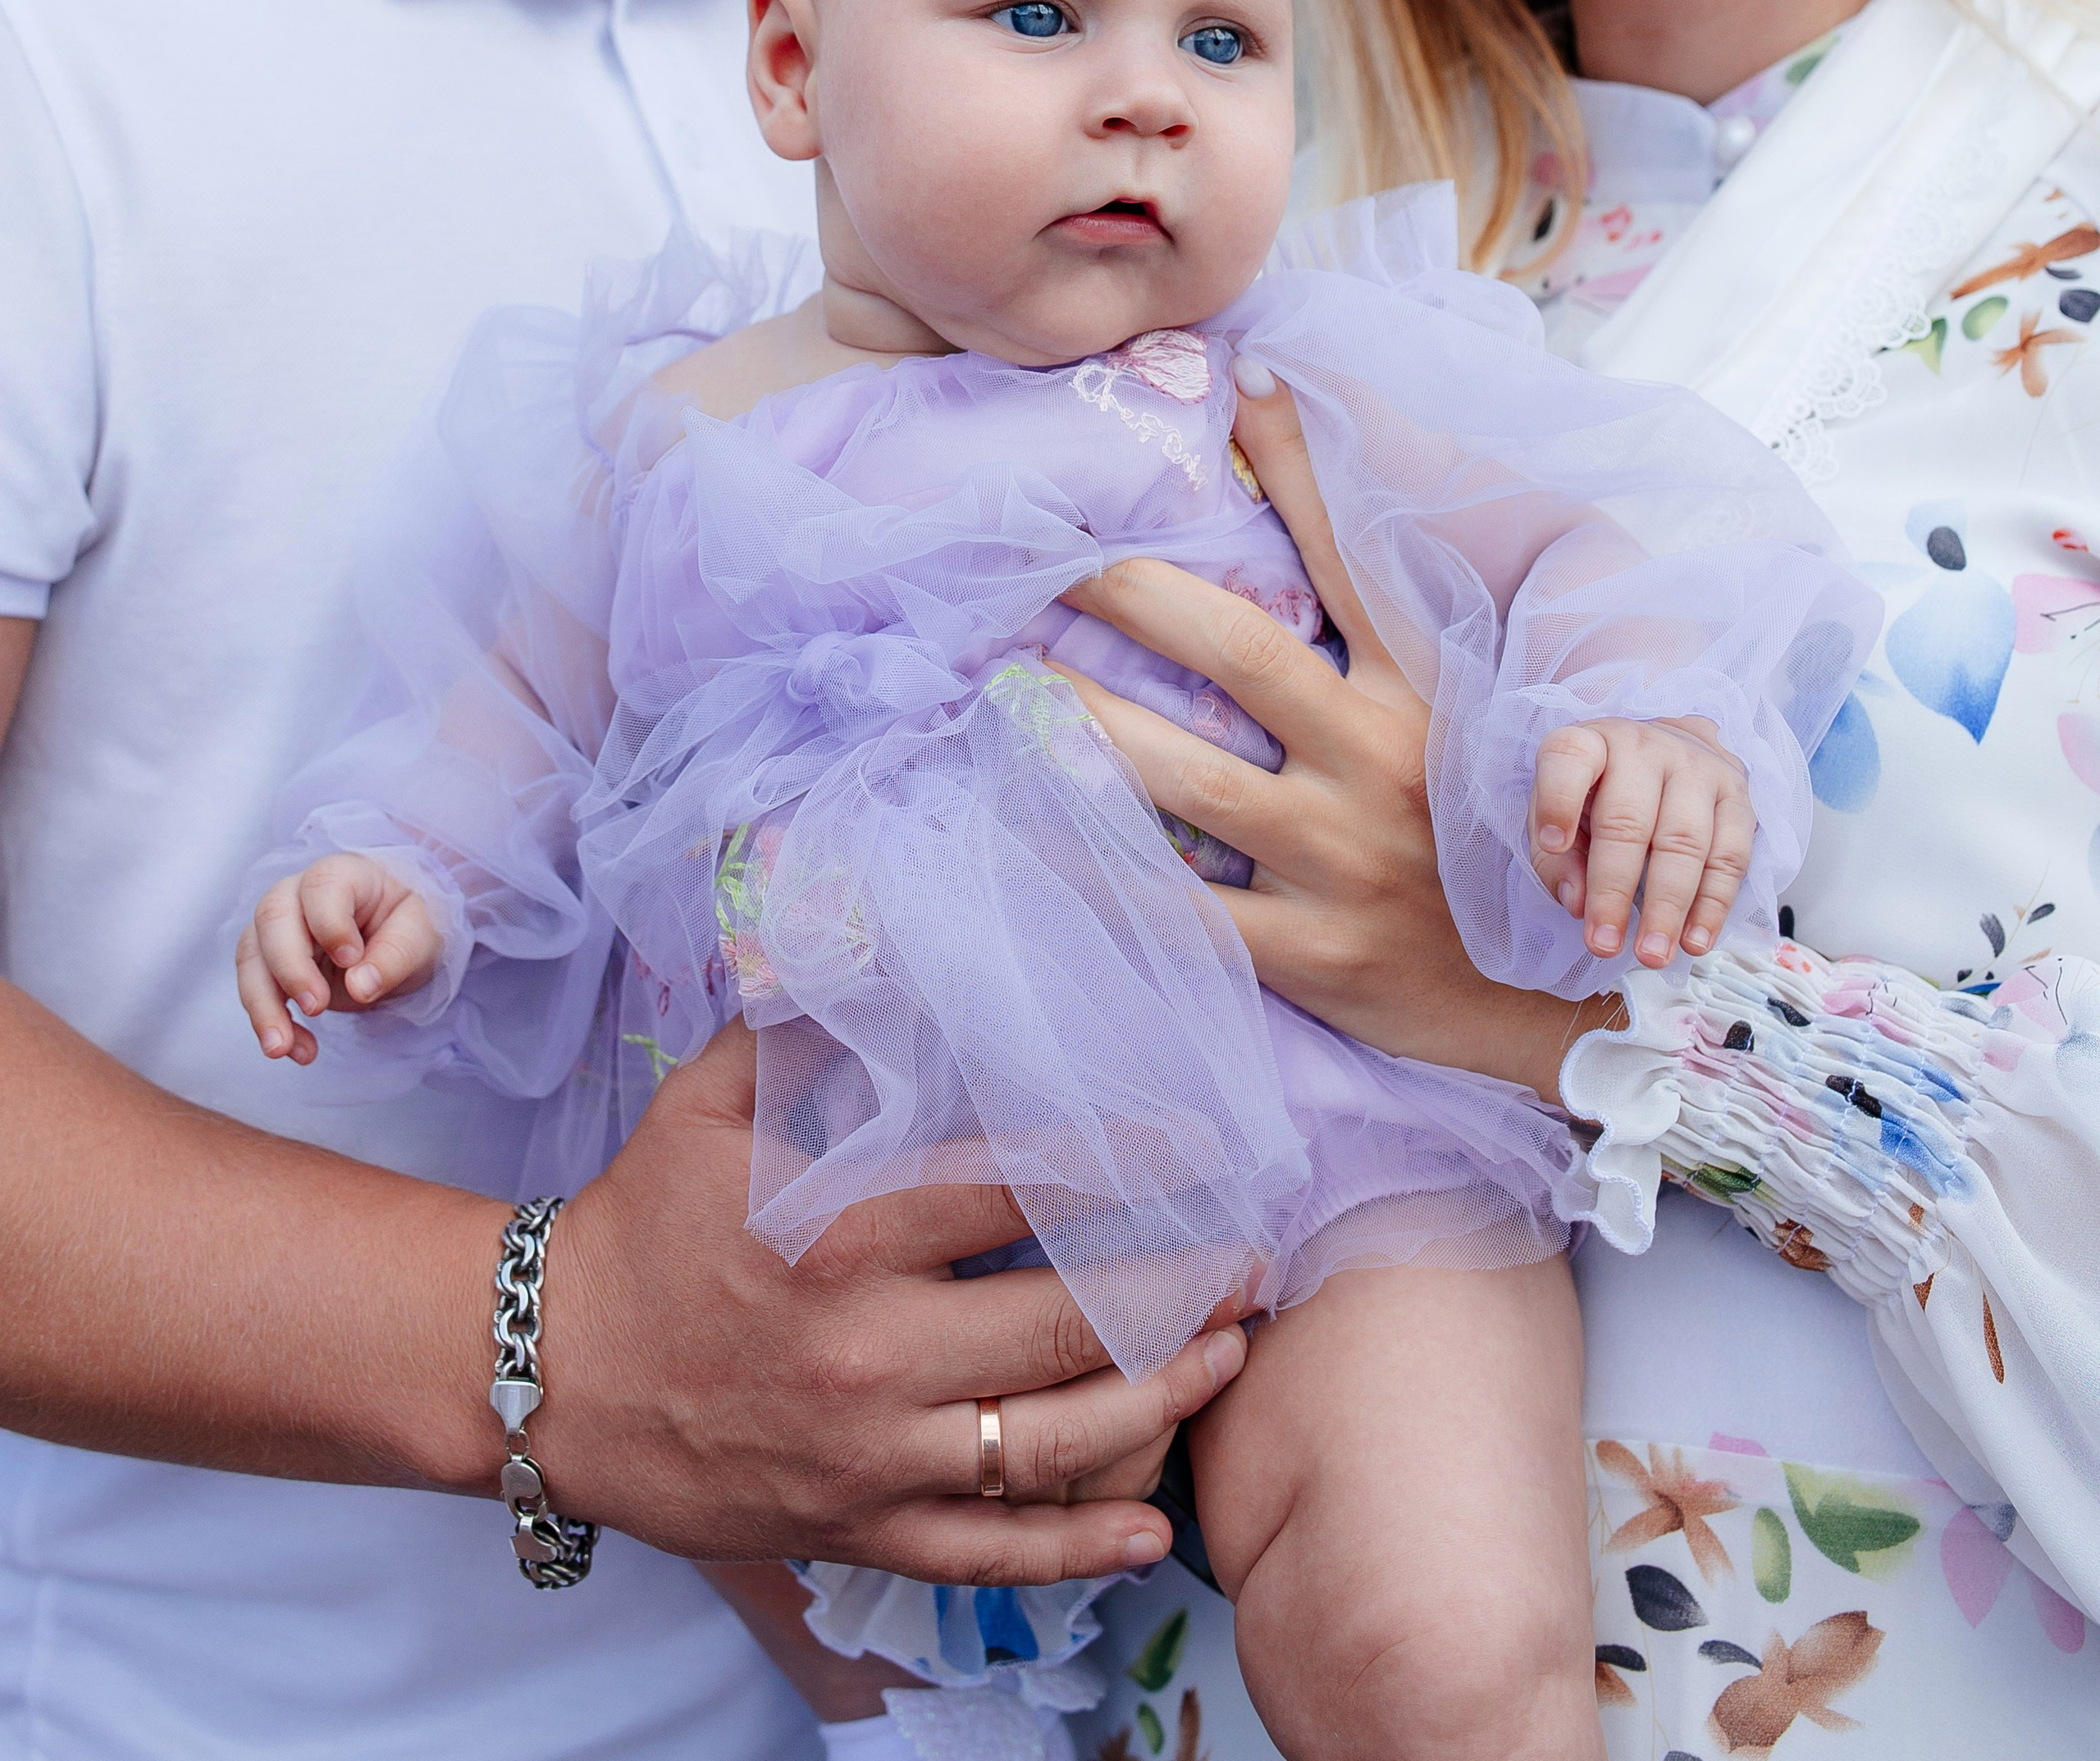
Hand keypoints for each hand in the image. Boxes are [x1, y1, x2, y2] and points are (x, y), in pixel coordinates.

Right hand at [237, 853, 444, 1061]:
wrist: (396, 942)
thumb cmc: (410, 925)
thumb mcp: (422, 936)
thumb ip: (395, 956)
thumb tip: (359, 986)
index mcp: (346, 874)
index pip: (321, 886)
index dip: (330, 923)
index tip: (351, 960)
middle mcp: (300, 893)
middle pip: (272, 917)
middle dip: (289, 967)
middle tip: (317, 1007)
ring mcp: (278, 926)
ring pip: (251, 956)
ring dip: (264, 1006)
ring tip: (283, 1049)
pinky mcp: (268, 961)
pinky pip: (254, 989)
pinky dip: (269, 1022)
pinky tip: (294, 1049)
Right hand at [534, 1022, 1244, 1577]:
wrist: (549, 1376)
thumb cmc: (645, 1220)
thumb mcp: (709, 1099)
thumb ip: (806, 1019)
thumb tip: (879, 928)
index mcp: (839, 1234)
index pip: (1020, 1190)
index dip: (1126, 1161)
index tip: (1200, 1140)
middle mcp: (867, 1352)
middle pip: (1065, 1325)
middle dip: (1177, 1289)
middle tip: (1250, 1256)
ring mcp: (868, 1454)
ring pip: (1051, 1445)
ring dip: (1161, 1403)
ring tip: (1229, 1355)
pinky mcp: (856, 1529)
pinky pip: (989, 1553)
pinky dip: (1079, 1546)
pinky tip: (1155, 1527)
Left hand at [1057, 382, 1620, 1107]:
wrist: (1553, 1004)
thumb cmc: (1476, 840)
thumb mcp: (1457, 722)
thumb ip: (1390, 630)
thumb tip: (1318, 518)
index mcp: (1425, 696)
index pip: (1355, 559)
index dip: (1302, 469)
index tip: (1240, 385)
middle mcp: (1381, 763)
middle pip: (1238, 652)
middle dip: (1132, 592)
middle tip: (1044, 553)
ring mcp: (1342, 862)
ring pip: (1186, 778)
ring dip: (1085, 725)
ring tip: (1009, 686)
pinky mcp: (1311, 954)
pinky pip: (1179, 911)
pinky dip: (1099, 871)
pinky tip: (1028, 834)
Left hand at [1531, 715, 1753, 967]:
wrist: (1670, 751)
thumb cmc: (1603, 792)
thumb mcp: (1560, 812)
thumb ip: (1555, 858)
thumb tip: (1578, 905)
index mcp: (1592, 742)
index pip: (1570, 757)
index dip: (1558, 800)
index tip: (1552, 844)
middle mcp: (1645, 748)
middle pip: (1629, 820)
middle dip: (1614, 889)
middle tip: (1603, 944)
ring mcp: (1698, 769)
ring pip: (1685, 842)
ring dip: (1668, 907)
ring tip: (1651, 955)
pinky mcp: (1737, 797)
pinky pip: (1730, 857)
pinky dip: (1712, 906)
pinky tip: (1694, 942)